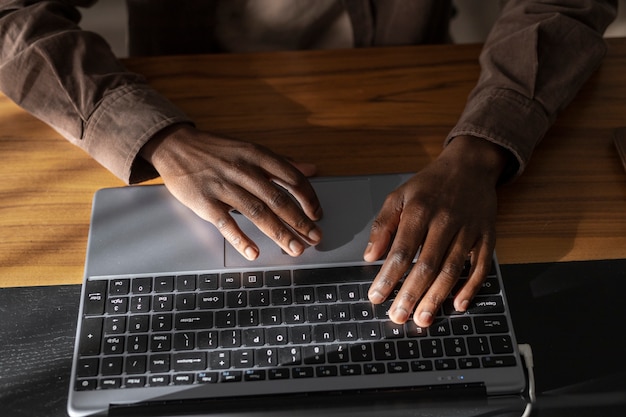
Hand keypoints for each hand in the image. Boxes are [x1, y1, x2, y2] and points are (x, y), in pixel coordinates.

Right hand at [140, 124, 322, 259]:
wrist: (176, 147)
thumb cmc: (217, 151)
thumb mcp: (251, 150)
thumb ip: (282, 164)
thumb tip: (312, 170)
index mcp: (257, 156)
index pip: (292, 178)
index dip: (308, 198)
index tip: (317, 215)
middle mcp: (243, 170)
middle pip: (278, 199)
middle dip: (300, 221)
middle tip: (314, 238)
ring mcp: (224, 186)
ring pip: (257, 212)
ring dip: (279, 233)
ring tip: (295, 249)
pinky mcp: (205, 202)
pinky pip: (225, 223)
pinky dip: (240, 239)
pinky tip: (254, 252)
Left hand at [364, 136, 509, 326]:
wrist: (469, 166)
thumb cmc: (430, 185)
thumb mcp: (399, 196)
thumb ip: (383, 226)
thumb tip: (370, 256)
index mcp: (419, 211)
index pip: (401, 250)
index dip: (388, 277)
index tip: (376, 297)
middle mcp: (445, 221)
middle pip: (427, 265)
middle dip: (411, 294)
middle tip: (398, 317)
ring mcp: (468, 229)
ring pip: (452, 269)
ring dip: (437, 297)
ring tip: (423, 318)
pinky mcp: (487, 236)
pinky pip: (481, 266)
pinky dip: (471, 287)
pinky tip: (459, 305)